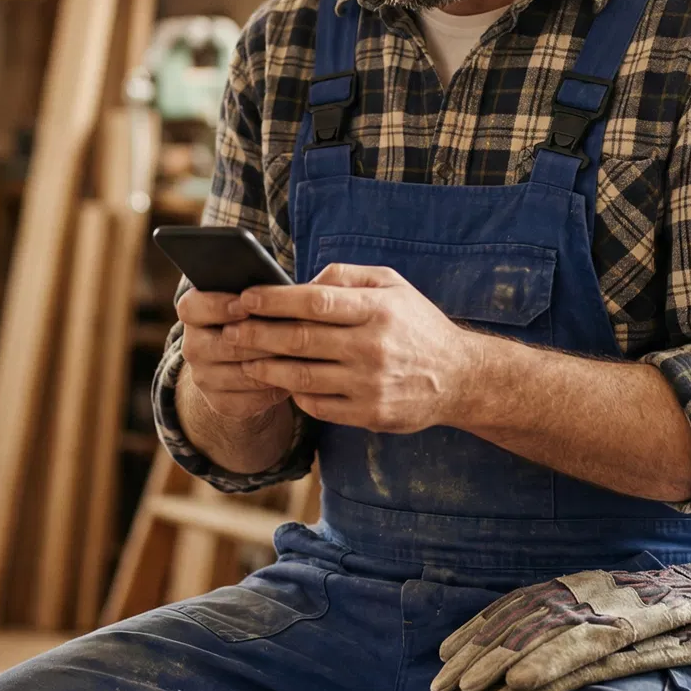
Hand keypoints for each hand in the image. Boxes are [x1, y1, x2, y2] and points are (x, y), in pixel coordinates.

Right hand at [176, 285, 289, 422]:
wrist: (247, 363)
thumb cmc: (258, 319)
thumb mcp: (258, 300)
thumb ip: (269, 290)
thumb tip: (313, 280)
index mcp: (194, 312)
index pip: (192, 307)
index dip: (217, 306)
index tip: (245, 305)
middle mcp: (192, 345)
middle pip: (222, 344)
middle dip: (258, 339)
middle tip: (289, 333)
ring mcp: (203, 377)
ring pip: (239, 373)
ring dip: (270, 366)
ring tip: (298, 356)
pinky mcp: (219, 402)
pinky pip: (247, 399)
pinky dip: (271, 390)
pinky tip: (290, 379)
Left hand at [222, 263, 475, 431]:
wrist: (459, 378)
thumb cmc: (417, 325)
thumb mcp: (393, 285)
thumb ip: (347, 276)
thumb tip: (302, 281)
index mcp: (378, 309)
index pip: (315, 302)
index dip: (274, 300)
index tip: (245, 297)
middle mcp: (373, 347)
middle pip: (301, 340)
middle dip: (258, 334)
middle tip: (230, 330)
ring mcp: (371, 384)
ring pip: (303, 377)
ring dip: (266, 368)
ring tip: (243, 360)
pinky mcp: (370, 414)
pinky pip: (319, 405)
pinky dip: (294, 394)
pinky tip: (280, 384)